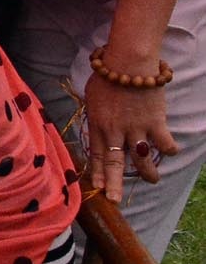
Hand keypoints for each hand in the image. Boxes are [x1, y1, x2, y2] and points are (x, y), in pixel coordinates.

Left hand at [84, 72, 176, 201]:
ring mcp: (136, 128)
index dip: (97, 172)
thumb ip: (96, 115)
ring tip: (152, 180)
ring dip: (148, 172)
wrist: (128, 63)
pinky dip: (169, 149)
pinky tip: (171, 151)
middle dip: (115, 184)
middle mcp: (115, 131)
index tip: (97, 187)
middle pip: (114, 162)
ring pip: (141, 159)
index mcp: (97, 124)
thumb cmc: (107, 74)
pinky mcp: (155, 122)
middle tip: (115, 200)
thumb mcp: (92, 97)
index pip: (96, 154)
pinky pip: (164, 143)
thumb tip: (97, 125)